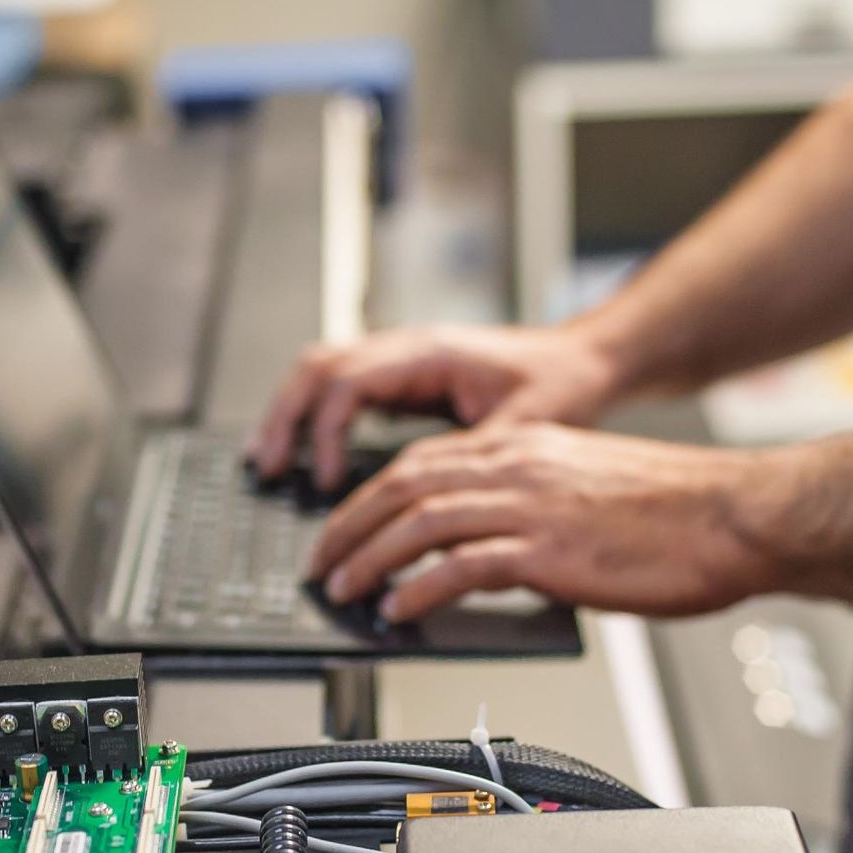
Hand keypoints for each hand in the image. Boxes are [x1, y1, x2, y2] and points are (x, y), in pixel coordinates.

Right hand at [247, 324, 627, 490]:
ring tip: (267, 460)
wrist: (586, 360)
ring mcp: (402, 360)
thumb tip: (422, 504)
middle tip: (266, 468)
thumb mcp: (523, 429)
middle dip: (285, 417)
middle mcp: (407, 349)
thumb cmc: (564, 385)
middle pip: (318, 368)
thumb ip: (470, 460)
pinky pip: (343, 387)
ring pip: (322, 372)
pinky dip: (315, 417)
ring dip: (290, 414)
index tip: (324, 481)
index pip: (349, 382)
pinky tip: (305, 454)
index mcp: (430, 353)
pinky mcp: (406, 379)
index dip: (326, 433)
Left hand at [306, 423, 780, 621]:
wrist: (740, 515)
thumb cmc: (681, 512)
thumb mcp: (588, 491)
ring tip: (344, 590)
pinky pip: (463, 565)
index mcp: (527, 447)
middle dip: (349, 526)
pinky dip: (420, 588)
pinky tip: (401, 609)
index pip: (421, 462)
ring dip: (370, 559)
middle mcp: (520, 465)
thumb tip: (489, 553)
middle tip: (321, 563)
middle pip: (403, 485)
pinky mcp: (551, 549)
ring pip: (420, 522)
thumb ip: (533, 507)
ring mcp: (533, 505)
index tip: (343, 527)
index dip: (369, 496)